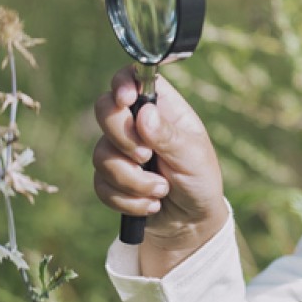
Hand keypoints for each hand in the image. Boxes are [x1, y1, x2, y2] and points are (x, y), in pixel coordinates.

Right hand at [93, 66, 227, 274]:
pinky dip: (128, 199)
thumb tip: (144, 113)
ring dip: (133, 180)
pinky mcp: (110, 178)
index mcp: (162, 108)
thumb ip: (169, 136)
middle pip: (105, 110)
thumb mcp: (193, 156)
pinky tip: (151, 205)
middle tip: (146, 156)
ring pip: (101, 154)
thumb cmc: (200, 180)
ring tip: (162, 190)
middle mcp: (136, 124)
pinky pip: (101, 185)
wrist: (191, 222)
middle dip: (123, 138)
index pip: (134, 78)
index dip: (123, 83)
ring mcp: (120, 150)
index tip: (126, 100)